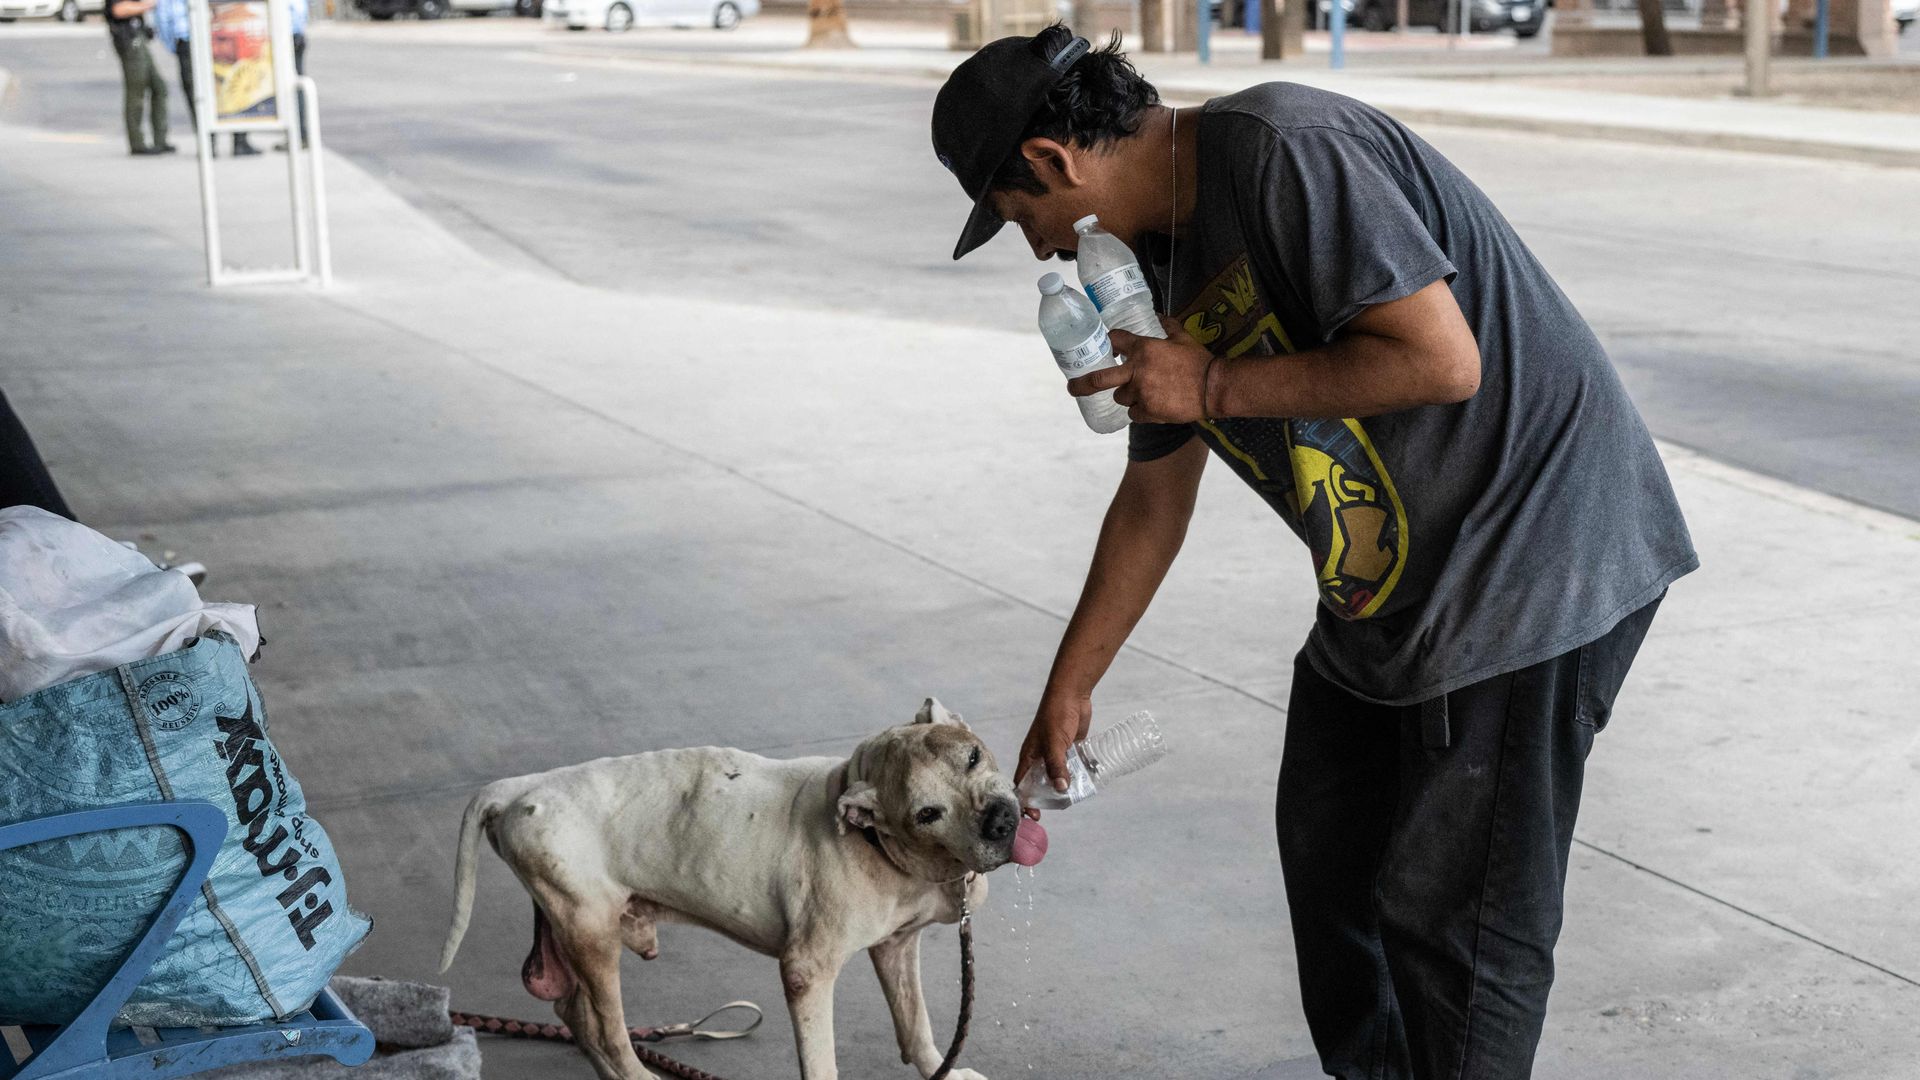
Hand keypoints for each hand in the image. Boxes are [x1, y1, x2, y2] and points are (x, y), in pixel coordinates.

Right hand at [1016, 690, 1092, 818]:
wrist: (1072, 694)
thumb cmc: (1056, 716)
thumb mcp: (1054, 743)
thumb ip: (1057, 766)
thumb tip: (1061, 790)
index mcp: (1030, 756)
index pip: (1023, 783)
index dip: (1026, 800)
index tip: (1034, 816)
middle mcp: (1041, 757)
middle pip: (1040, 783)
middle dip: (1046, 797)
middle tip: (1056, 810)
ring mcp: (1057, 753)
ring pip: (1057, 776)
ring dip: (1063, 787)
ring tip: (1072, 800)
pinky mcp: (1071, 749)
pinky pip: (1072, 767)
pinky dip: (1077, 775)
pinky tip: (1085, 784)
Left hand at [1066, 314, 1213, 423]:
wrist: (1214, 387)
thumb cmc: (1199, 361)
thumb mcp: (1183, 338)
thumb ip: (1167, 326)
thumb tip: (1159, 315)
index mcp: (1144, 349)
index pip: (1115, 341)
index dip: (1110, 342)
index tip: (1108, 345)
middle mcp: (1137, 371)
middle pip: (1099, 379)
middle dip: (1081, 384)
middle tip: (1071, 387)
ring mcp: (1142, 393)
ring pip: (1121, 397)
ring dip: (1128, 395)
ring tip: (1145, 392)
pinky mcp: (1149, 412)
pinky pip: (1134, 413)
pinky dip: (1141, 410)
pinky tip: (1154, 405)